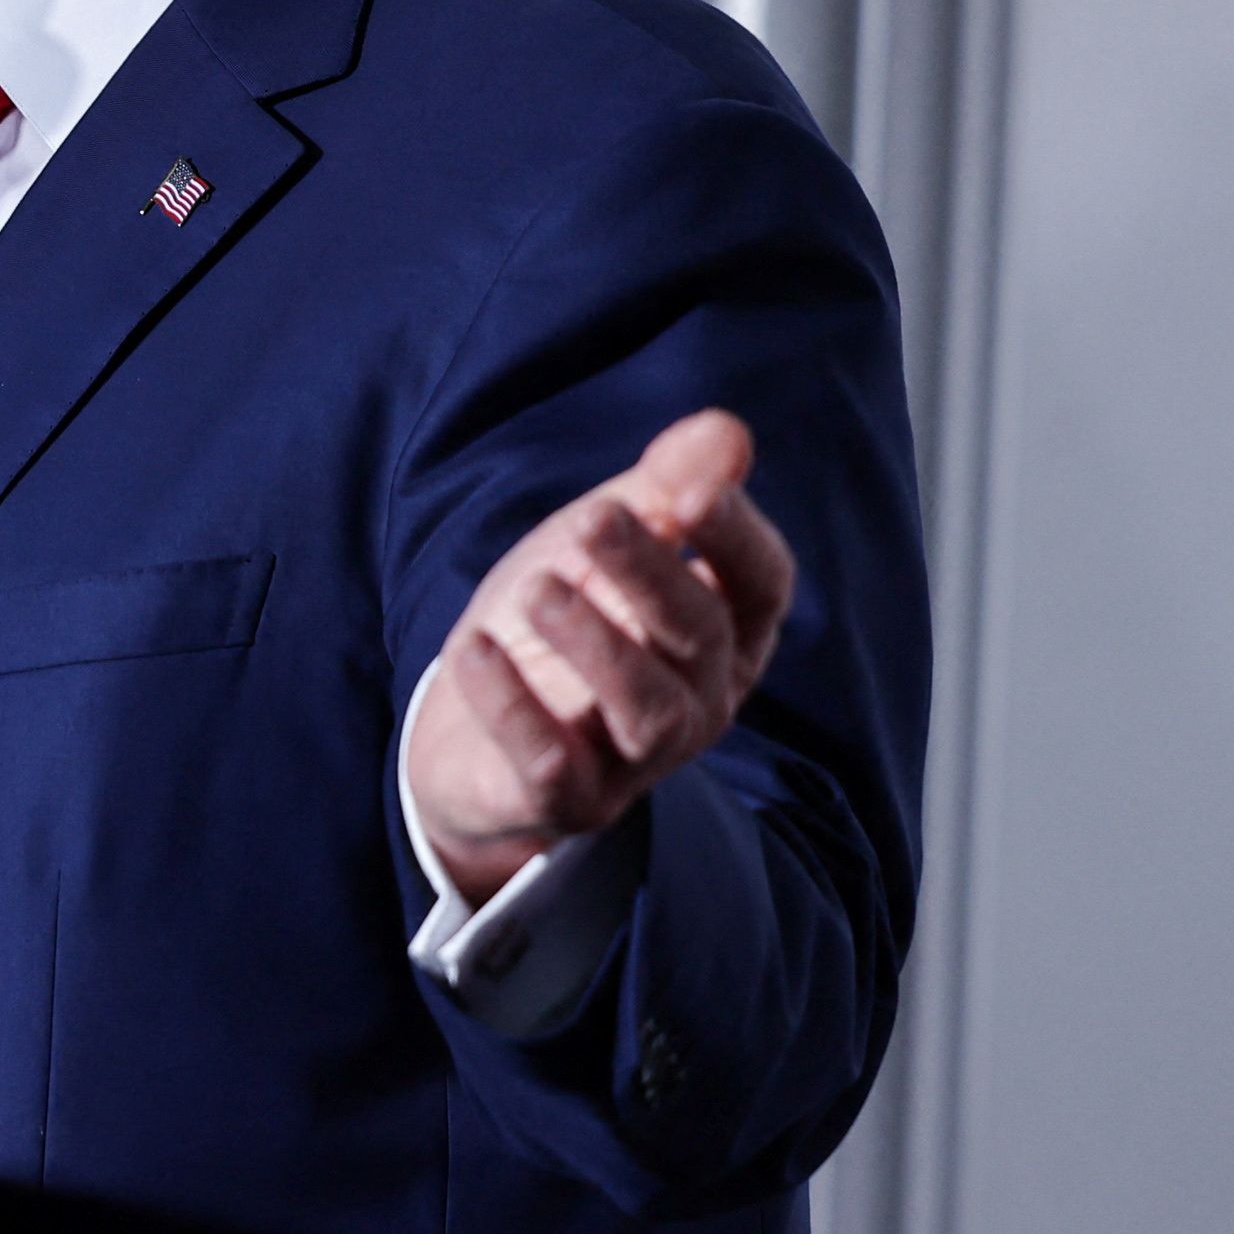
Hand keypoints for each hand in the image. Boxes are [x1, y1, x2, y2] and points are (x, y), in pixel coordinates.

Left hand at [404, 409, 794, 900]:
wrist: (471, 741)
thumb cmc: (556, 625)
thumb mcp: (597, 546)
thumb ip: (660, 489)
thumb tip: (725, 431)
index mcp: (723, 630)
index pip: (762, 583)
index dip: (735, 535)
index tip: (689, 490)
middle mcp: (700, 699)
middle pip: (699, 634)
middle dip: (650, 573)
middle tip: (592, 520)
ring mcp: (638, 759)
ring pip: (646, 707)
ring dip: (595, 643)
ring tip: (536, 588)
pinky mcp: (569, 802)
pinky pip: (553, 762)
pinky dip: (513, 704)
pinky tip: (474, 649)